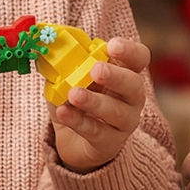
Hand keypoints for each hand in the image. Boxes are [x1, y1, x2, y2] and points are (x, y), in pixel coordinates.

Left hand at [51, 37, 150, 173]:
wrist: (74, 140)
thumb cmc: (77, 101)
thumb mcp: (69, 78)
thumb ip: (64, 64)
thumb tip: (50, 49)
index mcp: (124, 73)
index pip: (139, 58)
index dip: (130, 51)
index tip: (112, 46)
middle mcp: (131, 97)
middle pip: (134, 84)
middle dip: (116, 76)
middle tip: (96, 70)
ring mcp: (124, 122)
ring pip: (117, 112)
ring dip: (95, 101)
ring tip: (74, 94)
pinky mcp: (110, 143)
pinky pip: (97, 131)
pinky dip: (78, 121)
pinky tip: (63, 112)